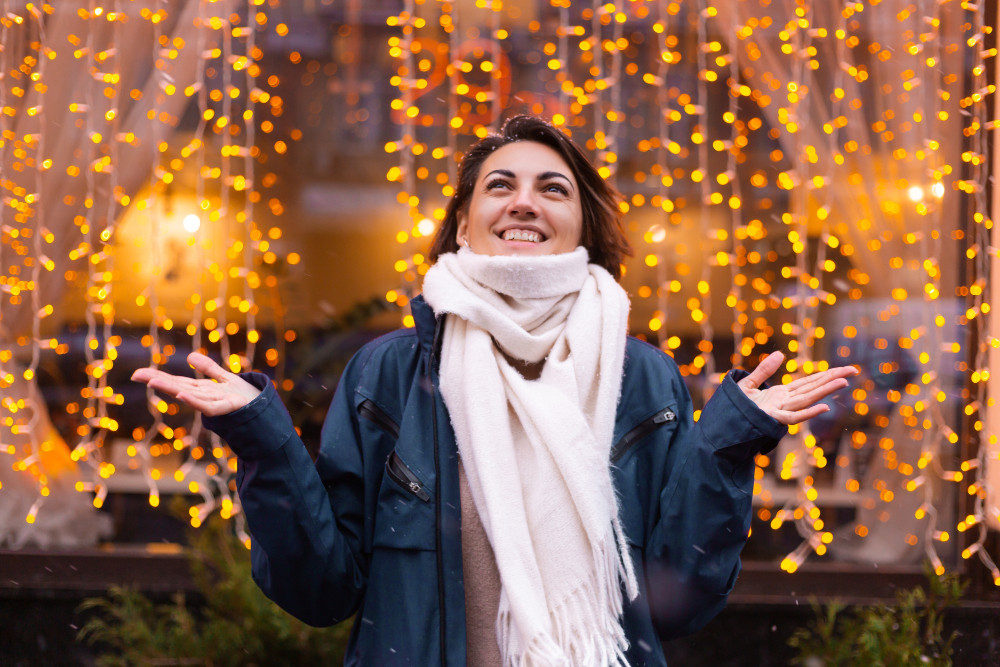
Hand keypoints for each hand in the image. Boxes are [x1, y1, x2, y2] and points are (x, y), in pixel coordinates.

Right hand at [131, 352, 260, 416]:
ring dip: (172, 388)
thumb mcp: (226, 378)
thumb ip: (209, 369)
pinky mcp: (228, 408)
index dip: (159, 376)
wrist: (266, 411)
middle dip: (159, 381)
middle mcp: (206, 396)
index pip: (177, 381)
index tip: (138, 374)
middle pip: (179, 386)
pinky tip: (182, 396)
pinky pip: (209, 406)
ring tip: (153, 381)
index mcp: (204, 389)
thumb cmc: (246, 397)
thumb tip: (190, 356)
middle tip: (137, 375)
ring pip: (190, 395)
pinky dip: (195, 402)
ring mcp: (215, 402)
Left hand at [737, 351, 856, 424]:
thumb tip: (780, 354)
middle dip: (833, 378)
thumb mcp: (747, 384)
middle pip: (813, 388)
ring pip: (808, 399)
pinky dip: (809, 413)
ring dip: (825, 391)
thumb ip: (763, 370)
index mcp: (781, 393)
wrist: (722, 426)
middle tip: (854, 369)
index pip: (807, 382)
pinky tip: (824, 408)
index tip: (843, 368)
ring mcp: (780, 410)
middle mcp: (784, 402)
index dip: (825, 374)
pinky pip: (794, 417)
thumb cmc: (734, 408)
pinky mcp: (772, 419)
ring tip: (844, 381)